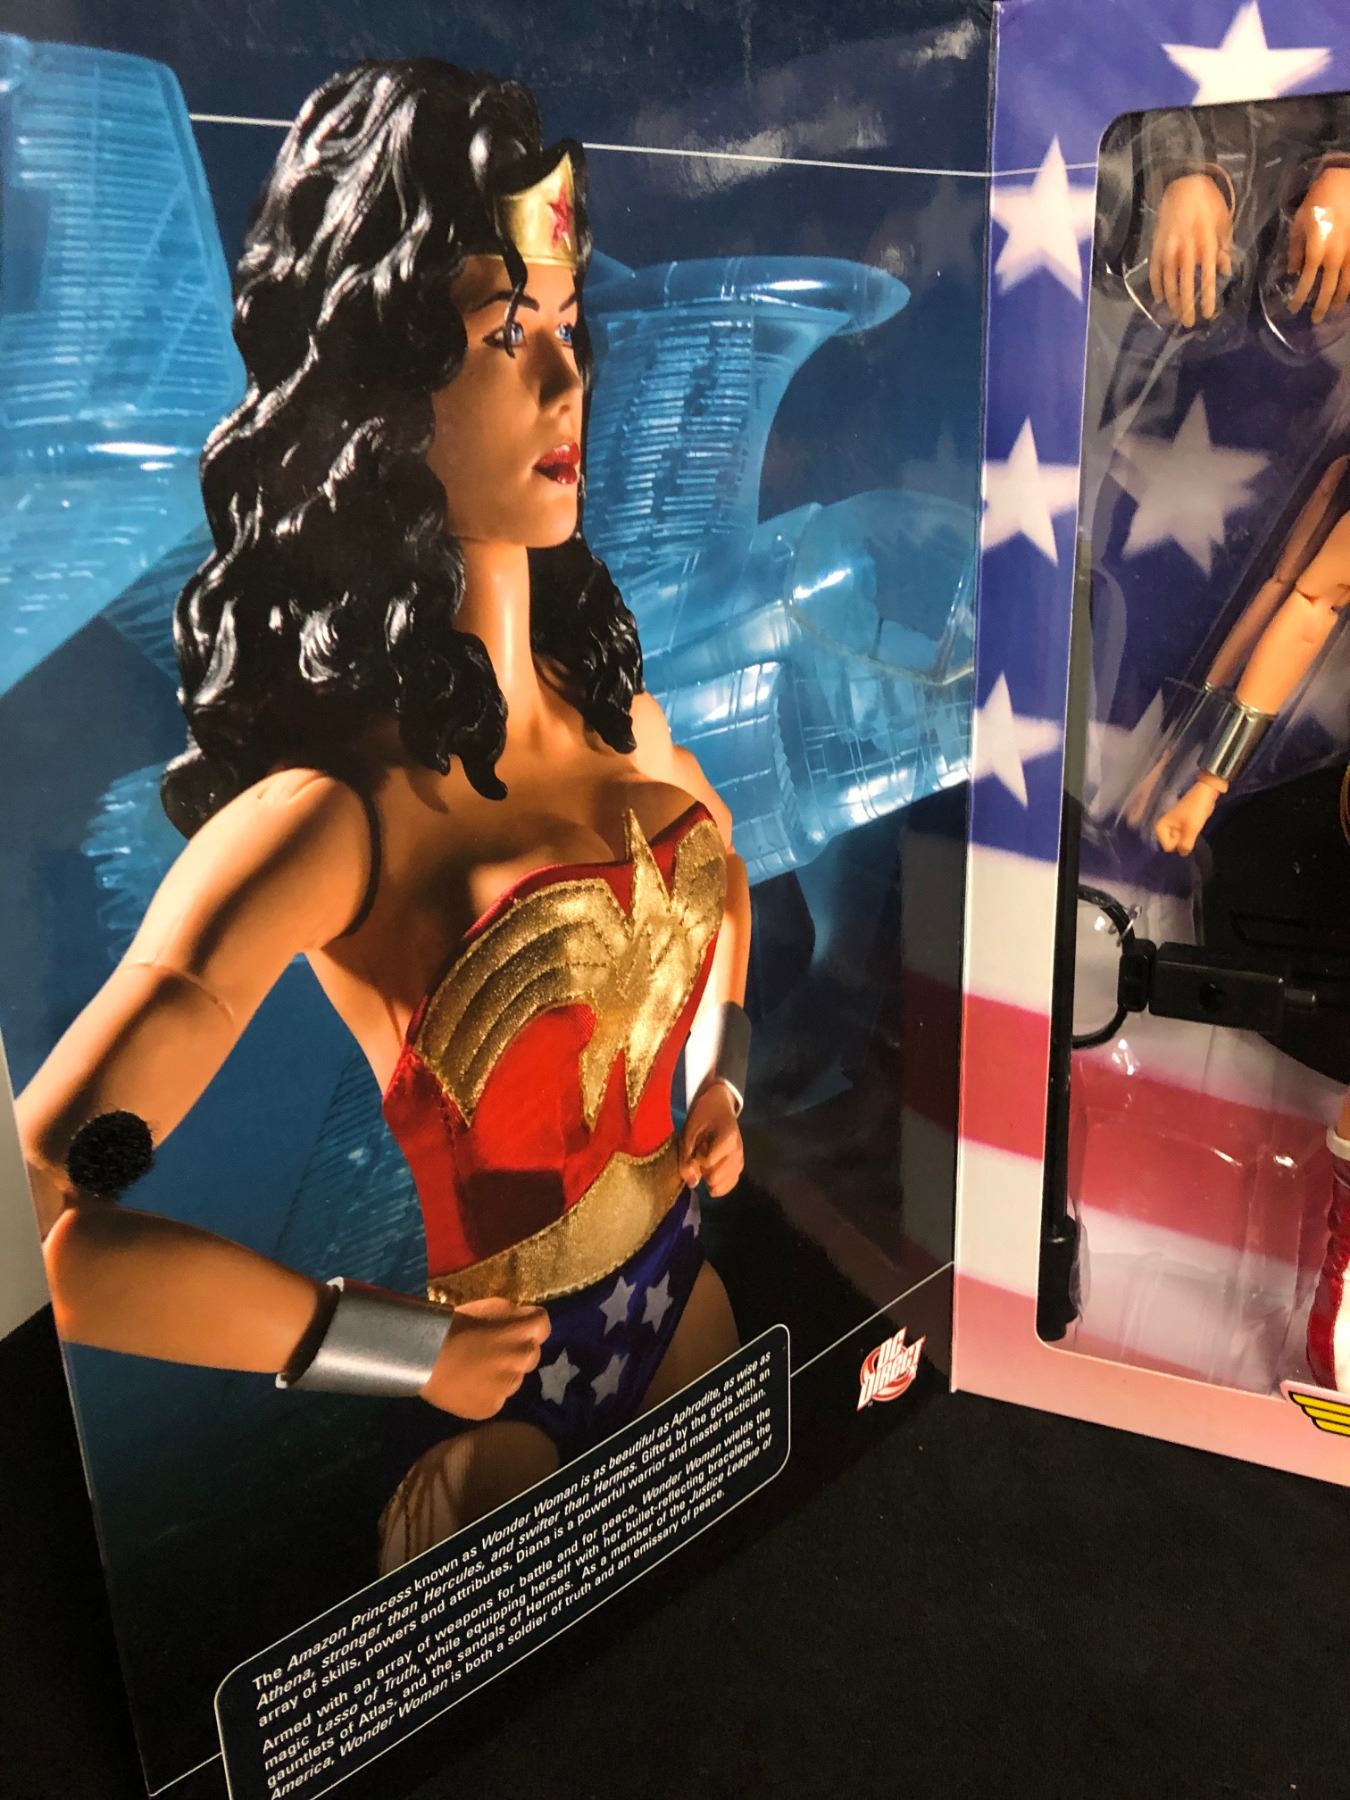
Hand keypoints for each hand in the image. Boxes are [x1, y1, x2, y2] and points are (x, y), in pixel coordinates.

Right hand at [420, 1296, 549, 1418]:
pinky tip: (468, 1386)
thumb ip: (513, 1317)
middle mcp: (525, 1358)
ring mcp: (511, 1385)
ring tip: (476, 1370)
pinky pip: (497, 1398)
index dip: (527, 1326)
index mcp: (527, 1329)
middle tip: (492, 1350)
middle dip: (517, 1352)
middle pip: (531, 1354)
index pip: (542, 1325)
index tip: (512, 1328)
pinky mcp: (494, 1406)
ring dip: (503, 1374)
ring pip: (514, 1379)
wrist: (426, 1355)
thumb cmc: (457, 1324)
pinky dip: (486, 1393)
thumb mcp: (491, 1306)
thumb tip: (520, 1323)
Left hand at [678, 1081, 743, 1196]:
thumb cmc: (702, 1116)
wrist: (718, 1106)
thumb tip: (693, 1184)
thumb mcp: (689, 1132)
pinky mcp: (740, 1166)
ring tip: (707, 1160)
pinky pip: (730, 1184)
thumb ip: (687, 1157)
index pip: (708, 1162)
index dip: (696, 1158)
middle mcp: (738, 1152)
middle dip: (702, 1171)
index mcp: (728, 1138)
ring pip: (722, 1185)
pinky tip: (711, 1172)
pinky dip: (718, 1183)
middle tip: (700, 1155)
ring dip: (709, 1177)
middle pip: (715, 1178)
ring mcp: (741, 1160)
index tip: (696, 1146)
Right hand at [1149, 174, 1232, 326]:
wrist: (1183, 187)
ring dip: (1172, 302)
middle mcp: (1186, 250)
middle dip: (1187, 307)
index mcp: (1206, 244)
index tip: (1208, 314)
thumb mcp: (1223, 223)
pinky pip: (1155, 273)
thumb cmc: (1209, 204)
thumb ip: (1223, 248)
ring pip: (1168, 283)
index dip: (1207, 298)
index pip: (1207, 278)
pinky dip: (1157, 288)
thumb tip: (1224, 271)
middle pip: (1186, 285)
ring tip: (1175, 315)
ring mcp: (1169, 250)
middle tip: (1189, 323)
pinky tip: (1160, 300)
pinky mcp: (1157, 248)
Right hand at [1154, 780, 1219, 854]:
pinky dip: (1190, 834)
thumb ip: (1185, 844)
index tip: (1186, 833)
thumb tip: (1183, 854)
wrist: (1204, 793)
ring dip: (1188, 838)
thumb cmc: (1195, 809)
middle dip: (1183, 841)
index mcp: (1160, 827)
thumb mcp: (1191, 828)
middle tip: (1191, 830)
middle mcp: (1163, 828)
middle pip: (1173, 845)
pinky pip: (1183, 836)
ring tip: (1193, 827)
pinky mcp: (1180, 826)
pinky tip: (1195, 827)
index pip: (1168, 847)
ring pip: (1179, 841)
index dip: (1179, 843)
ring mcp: (1171, 827)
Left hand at [1289, 167, 1349, 322]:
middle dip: (1321, 306)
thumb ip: (1295, 250)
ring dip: (1340, 299)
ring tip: (1334, 310)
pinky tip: (1349, 292)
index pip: (1306, 283)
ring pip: (1348, 283)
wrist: (1346, 180)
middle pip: (1329, 289)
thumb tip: (1293, 272)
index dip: (1300, 299)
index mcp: (1317, 250)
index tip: (1293, 310)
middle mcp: (1336, 255)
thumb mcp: (1299, 223)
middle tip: (1315, 320)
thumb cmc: (1318, 200)